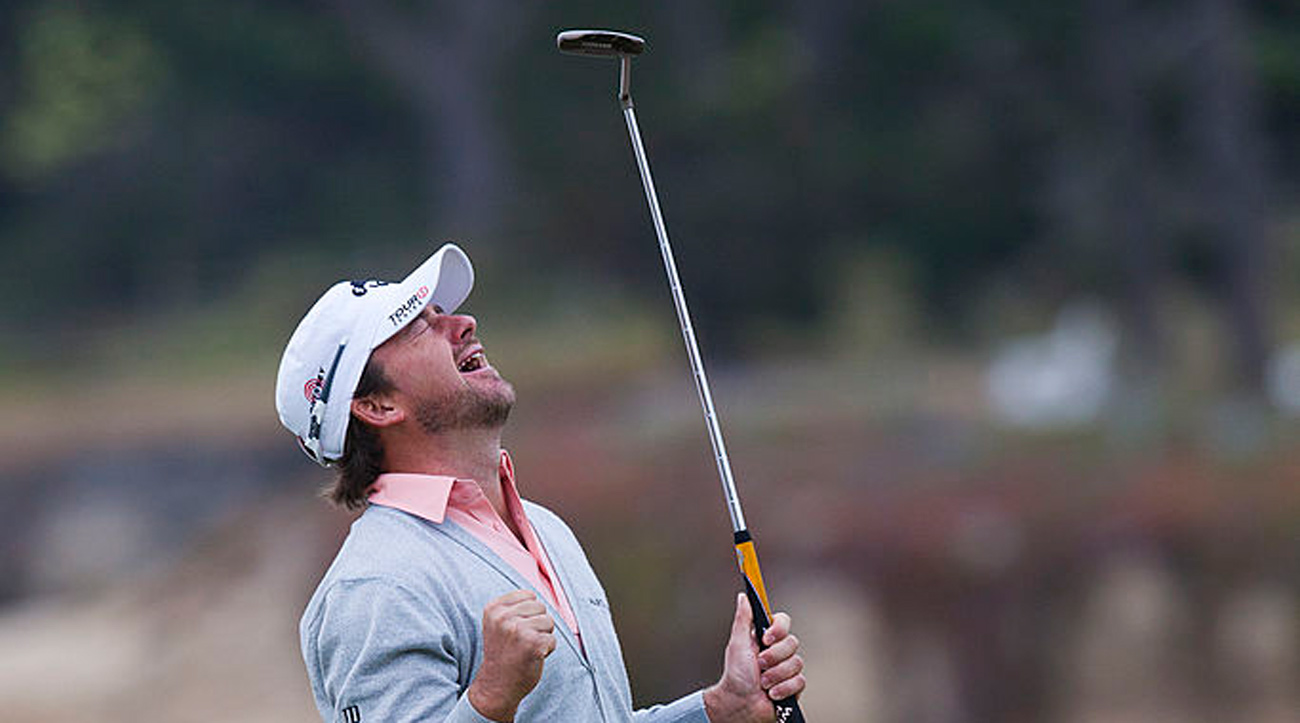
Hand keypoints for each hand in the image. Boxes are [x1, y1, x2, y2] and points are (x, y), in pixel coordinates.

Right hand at [467, 590, 556, 721]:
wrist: (496, 687)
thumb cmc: (502, 654)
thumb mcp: (498, 624)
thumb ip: (513, 607)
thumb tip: (538, 595)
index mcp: (494, 608)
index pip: (529, 595)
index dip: (528, 614)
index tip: (515, 630)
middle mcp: (503, 617)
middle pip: (541, 607)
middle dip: (537, 624)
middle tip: (521, 642)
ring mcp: (518, 630)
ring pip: (549, 622)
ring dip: (543, 637)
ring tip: (526, 649)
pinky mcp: (533, 644)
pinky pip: (553, 640)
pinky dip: (547, 650)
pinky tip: (532, 658)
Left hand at [703, 593, 805, 722]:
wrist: (740, 704)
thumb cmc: (736, 676)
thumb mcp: (737, 644)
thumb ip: (743, 619)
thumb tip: (743, 597)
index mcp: (766, 638)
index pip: (783, 622)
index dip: (779, 629)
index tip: (766, 638)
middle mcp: (779, 651)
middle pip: (792, 643)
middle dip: (773, 657)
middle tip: (759, 665)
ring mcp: (787, 668)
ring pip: (796, 663)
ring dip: (775, 675)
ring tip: (762, 682)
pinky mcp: (794, 686)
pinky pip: (799, 681)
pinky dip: (783, 688)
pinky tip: (772, 692)